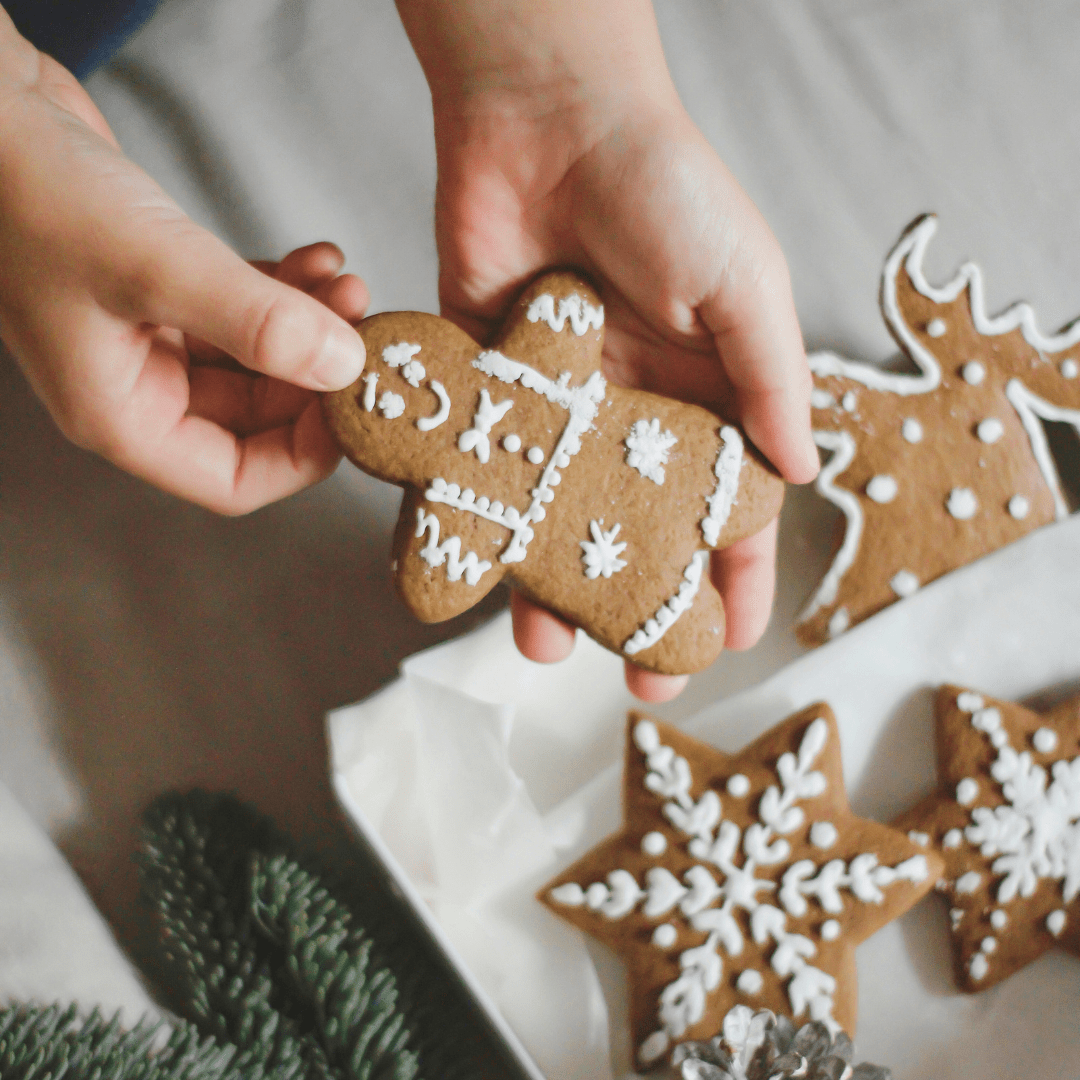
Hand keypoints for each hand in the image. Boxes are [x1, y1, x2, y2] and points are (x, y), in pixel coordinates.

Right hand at [0, 16, 366, 513]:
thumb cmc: (30, 192)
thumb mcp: (156, 266)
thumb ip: (256, 323)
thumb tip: (342, 367)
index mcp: (123, 416)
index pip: (234, 480)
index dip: (304, 456)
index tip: (354, 405)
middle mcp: (137, 387)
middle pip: (257, 420)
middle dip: (317, 377)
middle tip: (363, 332)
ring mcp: (148, 338)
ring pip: (256, 361)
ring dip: (308, 329)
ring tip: (347, 285)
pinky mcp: (161, 289)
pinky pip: (241, 312)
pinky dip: (284, 292)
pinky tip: (318, 261)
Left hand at [399, 0, 817, 700]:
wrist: (546, 118)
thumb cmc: (664, 187)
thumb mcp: (744, 282)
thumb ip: (770, 379)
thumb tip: (800, 473)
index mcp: (708, 393)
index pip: (731, 508)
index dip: (736, 579)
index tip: (730, 642)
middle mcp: (635, 413)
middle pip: (640, 534)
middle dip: (642, 608)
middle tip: (637, 676)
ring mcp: (560, 409)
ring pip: (557, 521)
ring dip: (552, 585)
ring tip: (542, 646)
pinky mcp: (493, 391)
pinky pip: (483, 472)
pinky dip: (476, 519)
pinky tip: (468, 569)